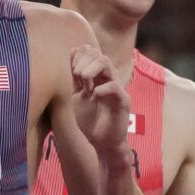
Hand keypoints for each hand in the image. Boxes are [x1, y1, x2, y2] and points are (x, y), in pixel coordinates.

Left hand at [69, 45, 130, 162]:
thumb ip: (73, 77)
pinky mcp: (123, 101)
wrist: (101, 143)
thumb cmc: (89, 120)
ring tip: (84, 85)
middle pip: (98, 54)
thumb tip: (71, 51)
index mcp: (98, 75)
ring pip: (106, 64)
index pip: (91, 52)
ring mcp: (117, 88)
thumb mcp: (75, 96)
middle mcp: (108, 78)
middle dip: (83, 63)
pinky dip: (101, 89)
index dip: (78, 57)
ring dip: (90, 70)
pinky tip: (93, 96)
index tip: (71, 73)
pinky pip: (115, 87)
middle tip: (77, 79)